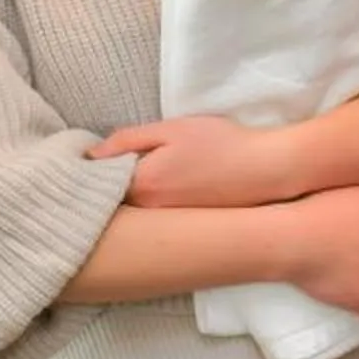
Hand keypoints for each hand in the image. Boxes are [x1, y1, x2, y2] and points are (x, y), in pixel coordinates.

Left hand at [91, 115, 298, 208]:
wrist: (267, 171)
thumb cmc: (222, 144)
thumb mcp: (171, 129)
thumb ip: (127, 139)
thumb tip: (91, 155)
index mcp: (140, 185)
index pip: (98, 180)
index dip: (98, 165)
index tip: (103, 153)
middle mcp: (149, 214)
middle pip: (113, 199)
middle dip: (111, 183)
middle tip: (129, 160)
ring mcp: (166, 226)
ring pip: (134, 210)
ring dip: (133, 194)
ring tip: (157, 173)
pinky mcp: (183, 230)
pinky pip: (154, 218)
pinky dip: (154, 205)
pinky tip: (174, 187)